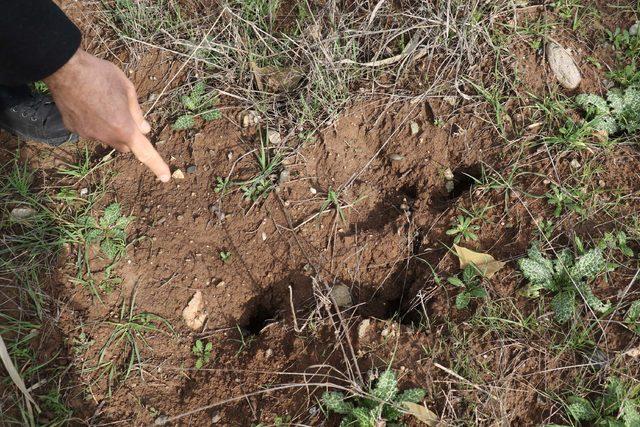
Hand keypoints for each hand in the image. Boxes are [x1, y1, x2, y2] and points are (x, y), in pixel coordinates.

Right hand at [44, 49, 170, 181]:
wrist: (64, 68)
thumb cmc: (100, 75)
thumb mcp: (127, 89)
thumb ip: (137, 113)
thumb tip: (145, 129)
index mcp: (124, 128)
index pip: (145, 152)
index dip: (157, 165)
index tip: (165, 177)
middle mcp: (106, 137)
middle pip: (124, 145)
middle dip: (128, 135)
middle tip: (124, 113)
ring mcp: (88, 135)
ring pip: (106, 137)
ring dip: (109, 127)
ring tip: (102, 101)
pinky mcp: (73, 129)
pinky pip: (89, 130)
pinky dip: (92, 122)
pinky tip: (87, 103)